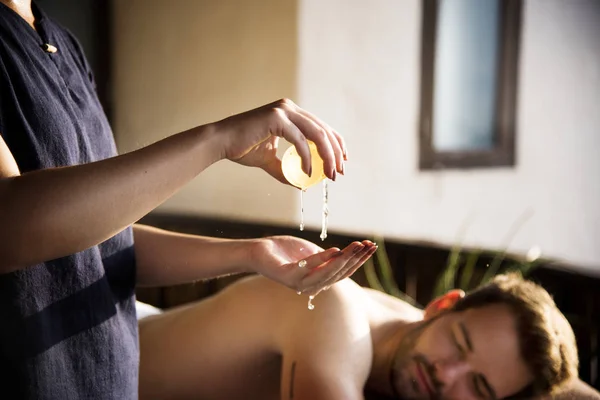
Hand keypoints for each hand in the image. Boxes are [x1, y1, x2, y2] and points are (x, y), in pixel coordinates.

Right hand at [212, 98, 346, 183]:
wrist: (221, 142)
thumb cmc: (242, 148)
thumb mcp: (270, 161)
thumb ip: (287, 169)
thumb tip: (303, 184)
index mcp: (291, 113)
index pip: (322, 127)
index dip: (336, 144)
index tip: (342, 162)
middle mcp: (289, 108)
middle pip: (324, 130)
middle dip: (335, 153)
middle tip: (338, 173)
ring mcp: (283, 111)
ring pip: (317, 134)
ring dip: (327, 156)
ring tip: (329, 175)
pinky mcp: (276, 118)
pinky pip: (299, 141)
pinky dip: (307, 158)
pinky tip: (308, 172)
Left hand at [248, 236, 376, 295]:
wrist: (260, 252)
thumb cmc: (287, 252)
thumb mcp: (313, 254)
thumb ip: (329, 258)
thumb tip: (350, 253)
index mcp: (319, 282)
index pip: (344, 272)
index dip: (359, 260)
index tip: (372, 247)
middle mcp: (311, 287)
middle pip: (339, 273)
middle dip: (356, 259)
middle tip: (368, 245)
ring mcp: (299, 283)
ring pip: (327, 272)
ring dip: (343, 259)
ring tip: (355, 246)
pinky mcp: (287, 276)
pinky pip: (307, 267)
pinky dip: (322, 259)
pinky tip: (335, 249)